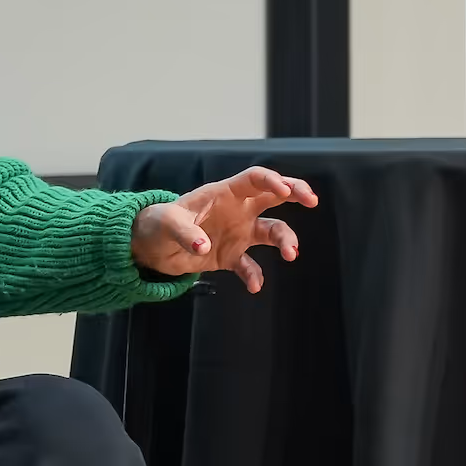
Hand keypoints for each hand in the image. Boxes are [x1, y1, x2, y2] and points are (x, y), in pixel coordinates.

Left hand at [129, 166, 318, 293]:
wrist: (153, 247)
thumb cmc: (159, 224)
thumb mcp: (166, 224)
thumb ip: (184, 232)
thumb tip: (203, 246)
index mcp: (223, 194)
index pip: (253, 179)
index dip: (270, 180)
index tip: (284, 190)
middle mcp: (236, 211)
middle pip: (273, 197)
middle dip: (295, 193)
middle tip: (312, 201)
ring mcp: (237, 233)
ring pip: (271, 232)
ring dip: (285, 241)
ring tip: (291, 255)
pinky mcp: (232, 256)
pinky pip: (250, 266)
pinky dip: (254, 275)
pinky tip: (254, 286)